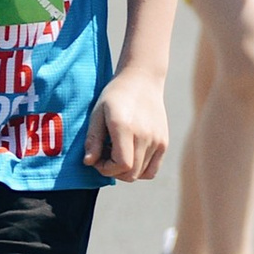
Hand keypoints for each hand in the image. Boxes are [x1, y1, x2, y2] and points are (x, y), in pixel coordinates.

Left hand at [84, 66, 170, 181]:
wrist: (142, 80)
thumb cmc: (115, 95)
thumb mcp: (98, 113)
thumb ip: (93, 139)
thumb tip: (88, 162)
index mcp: (125, 127)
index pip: (121, 165)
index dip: (106, 169)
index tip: (96, 158)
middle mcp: (145, 135)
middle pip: (131, 173)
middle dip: (113, 172)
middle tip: (105, 156)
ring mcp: (157, 140)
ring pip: (141, 174)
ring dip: (126, 171)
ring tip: (118, 153)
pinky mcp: (164, 142)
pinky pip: (152, 170)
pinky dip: (140, 170)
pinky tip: (130, 156)